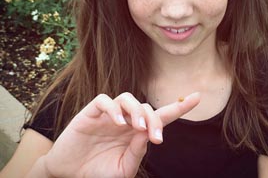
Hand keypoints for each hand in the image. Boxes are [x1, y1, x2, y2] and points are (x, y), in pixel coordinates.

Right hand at [42, 92, 199, 177]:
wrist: (70, 175)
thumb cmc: (99, 172)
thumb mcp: (123, 169)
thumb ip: (137, 152)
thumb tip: (149, 133)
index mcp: (135, 133)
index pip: (160, 116)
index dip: (179, 107)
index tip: (198, 97)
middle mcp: (125, 121)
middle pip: (145, 107)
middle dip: (154, 119)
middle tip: (155, 136)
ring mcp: (108, 116)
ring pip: (127, 98)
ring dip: (136, 111)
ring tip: (138, 128)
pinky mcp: (90, 114)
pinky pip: (104, 101)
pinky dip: (113, 108)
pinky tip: (118, 122)